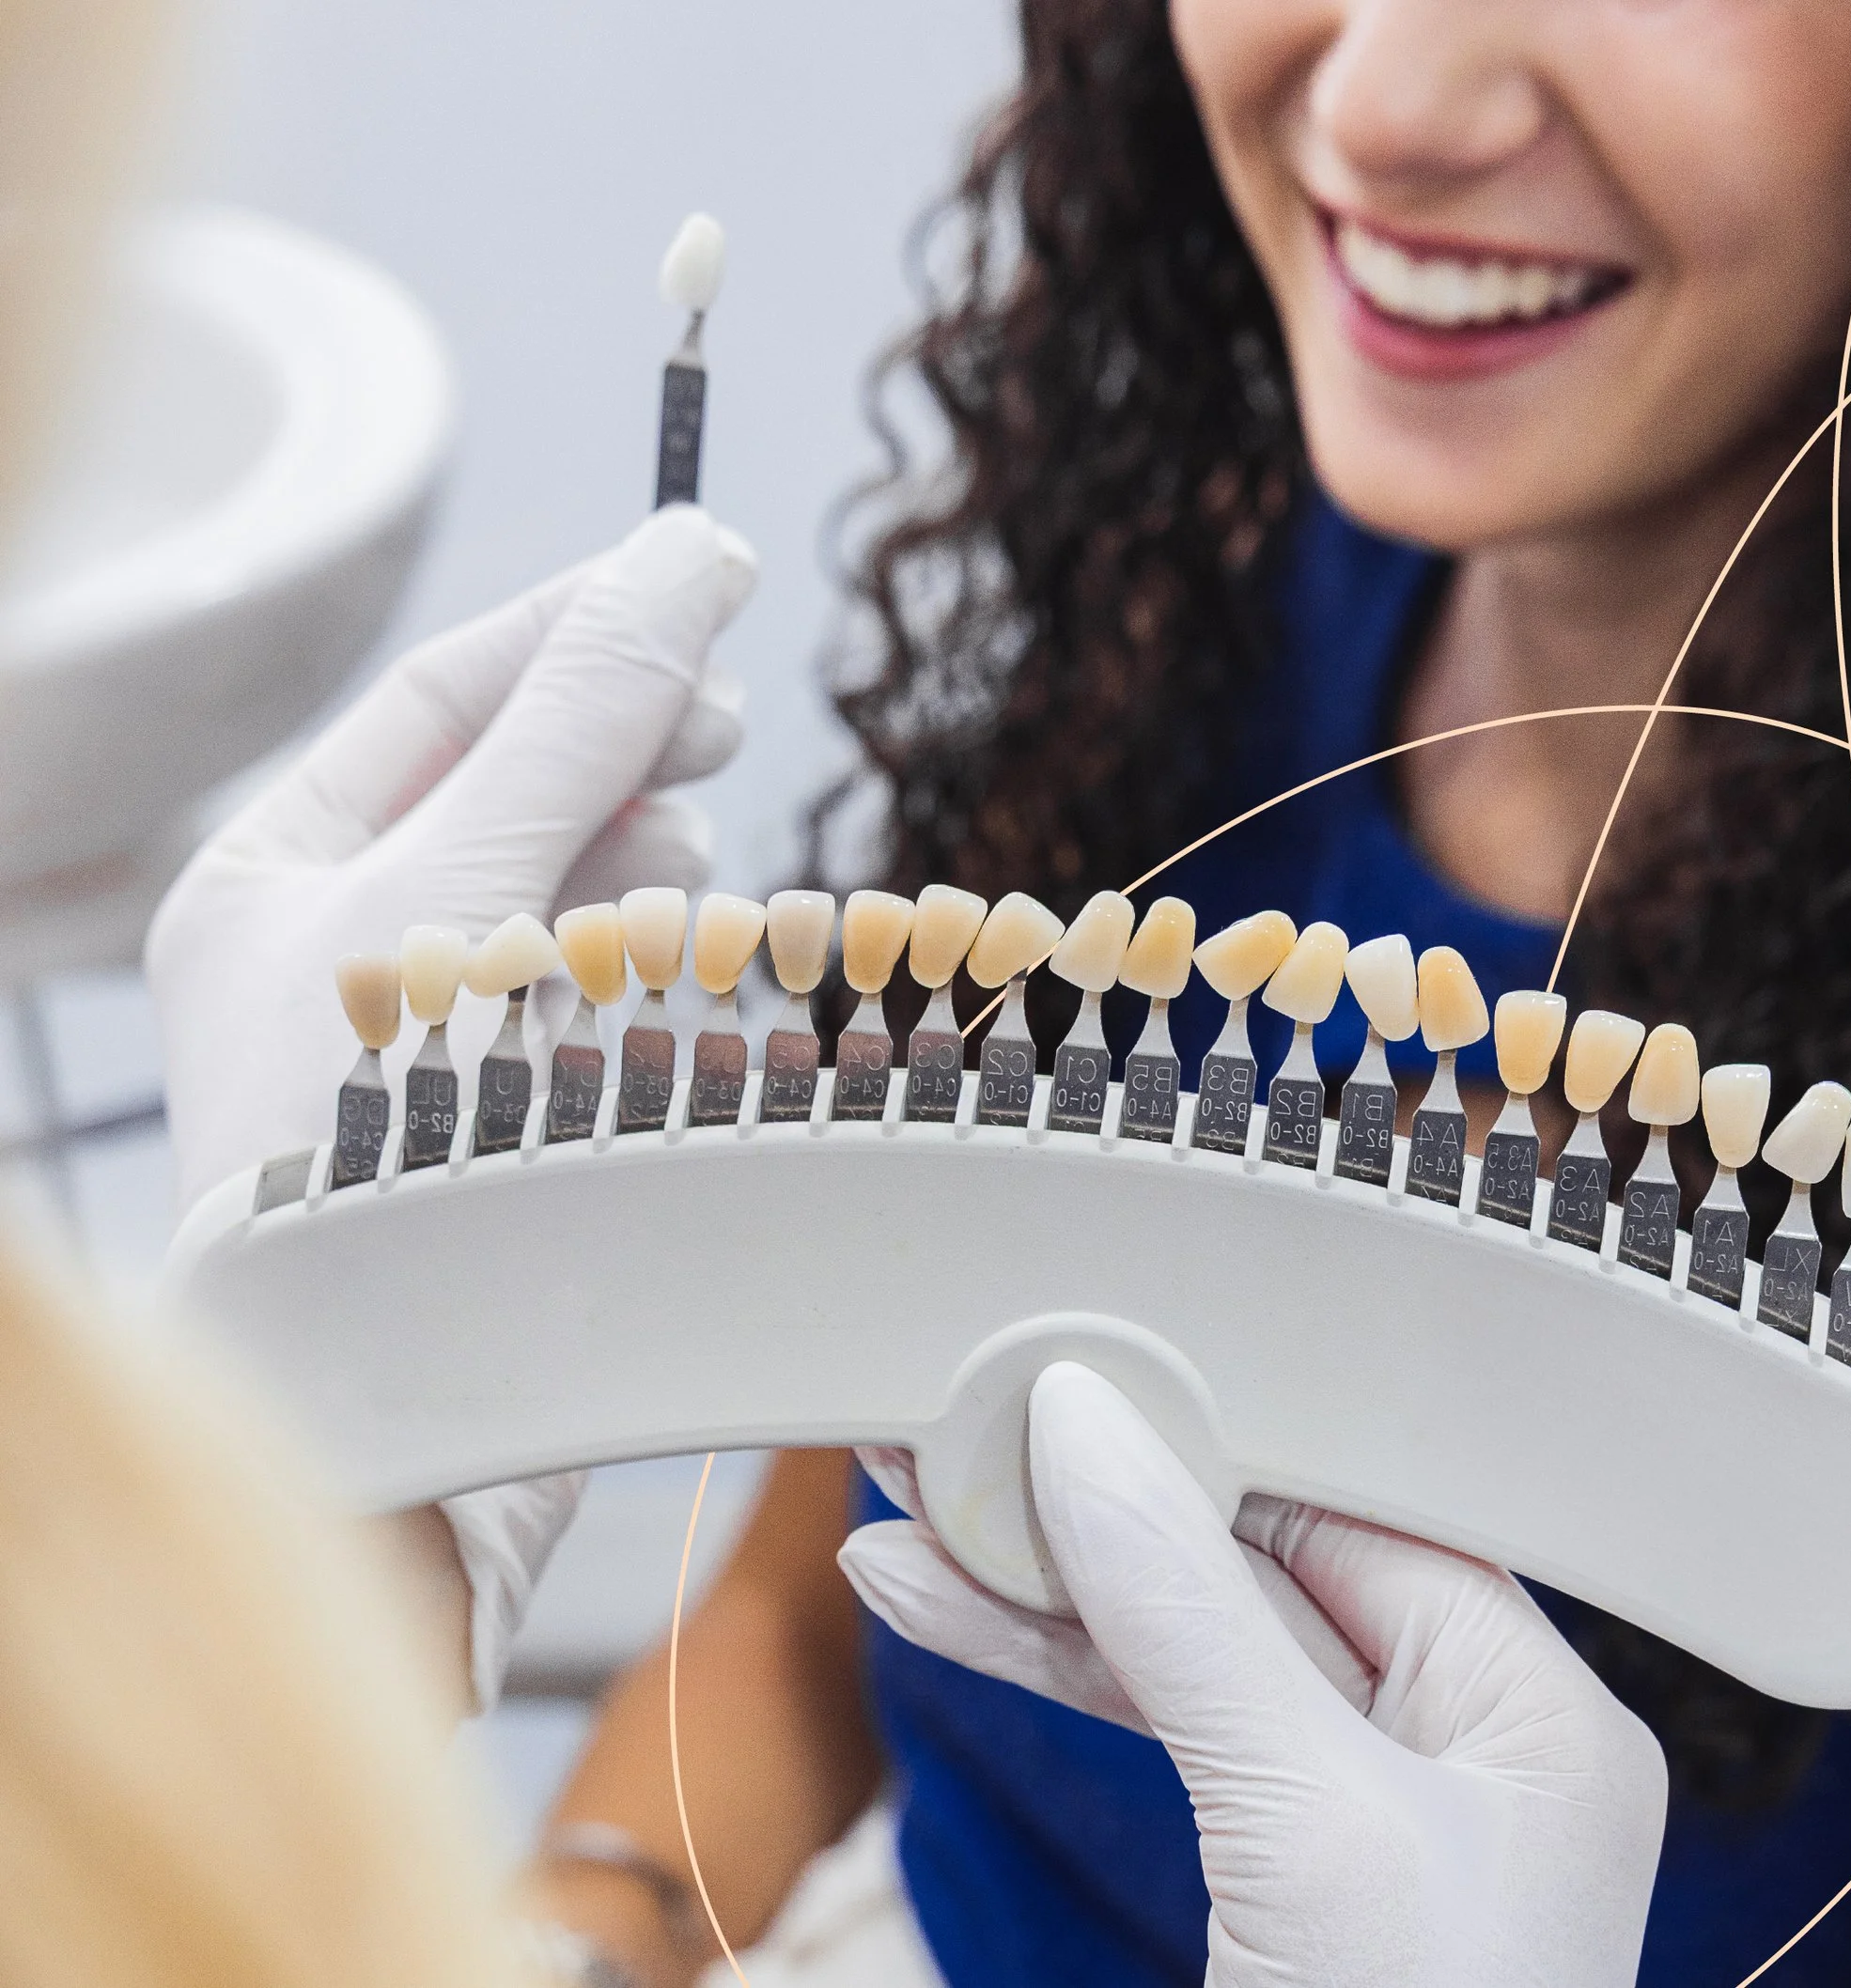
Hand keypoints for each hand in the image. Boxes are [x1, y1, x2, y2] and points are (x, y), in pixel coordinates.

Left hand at [146, 504, 755, 1210]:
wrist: (402, 1418)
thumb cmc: (374, 1143)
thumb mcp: (463, 886)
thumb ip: (582, 718)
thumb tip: (690, 549)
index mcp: (276, 883)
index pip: (441, 703)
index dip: (574, 628)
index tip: (706, 574)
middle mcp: (353, 954)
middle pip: (523, 790)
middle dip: (627, 745)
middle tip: (725, 724)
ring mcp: (454, 1044)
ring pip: (587, 892)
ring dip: (650, 862)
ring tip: (681, 882)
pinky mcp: (546, 1124)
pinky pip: (628, 998)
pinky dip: (666, 970)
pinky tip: (691, 970)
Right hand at [840, 1365, 1666, 1987]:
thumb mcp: (1308, 1821)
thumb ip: (1193, 1618)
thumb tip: (1090, 1430)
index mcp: (1539, 1713)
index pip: (1367, 1513)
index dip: (1219, 1436)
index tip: (1084, 1372)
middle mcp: (1464, 1748)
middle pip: (1261, 1572)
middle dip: (1101, 1508)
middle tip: (960, 1430)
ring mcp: (1365, 1818)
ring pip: (1189, 1654)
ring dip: (1043, 1589)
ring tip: (900, 1513)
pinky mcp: (1277, 1879)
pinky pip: (1163, 1739)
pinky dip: (1055, 1676)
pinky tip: (944, 1611)